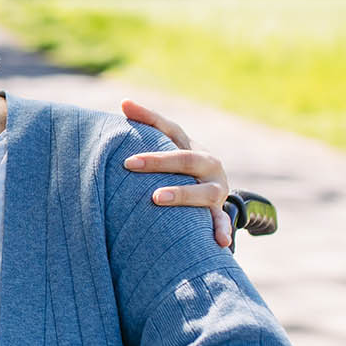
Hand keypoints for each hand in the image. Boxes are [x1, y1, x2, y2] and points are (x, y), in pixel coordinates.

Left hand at [120, 99, 233, 246]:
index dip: (148, 117)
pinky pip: (221, 222)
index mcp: (190, 145)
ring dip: (181, 194)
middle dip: (157, 161)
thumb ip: (147, 129)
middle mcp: (207, 164)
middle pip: (184, 159)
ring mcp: (215, 189)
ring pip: (202, 191)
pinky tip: (219, 242)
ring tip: (156, 198)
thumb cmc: (179, 169)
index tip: (124, 110)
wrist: (215, 192)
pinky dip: (221, 230)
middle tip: (129, 163)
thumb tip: (124, 102)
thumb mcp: (168, 149)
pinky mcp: (219, 211)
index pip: (169, 127)